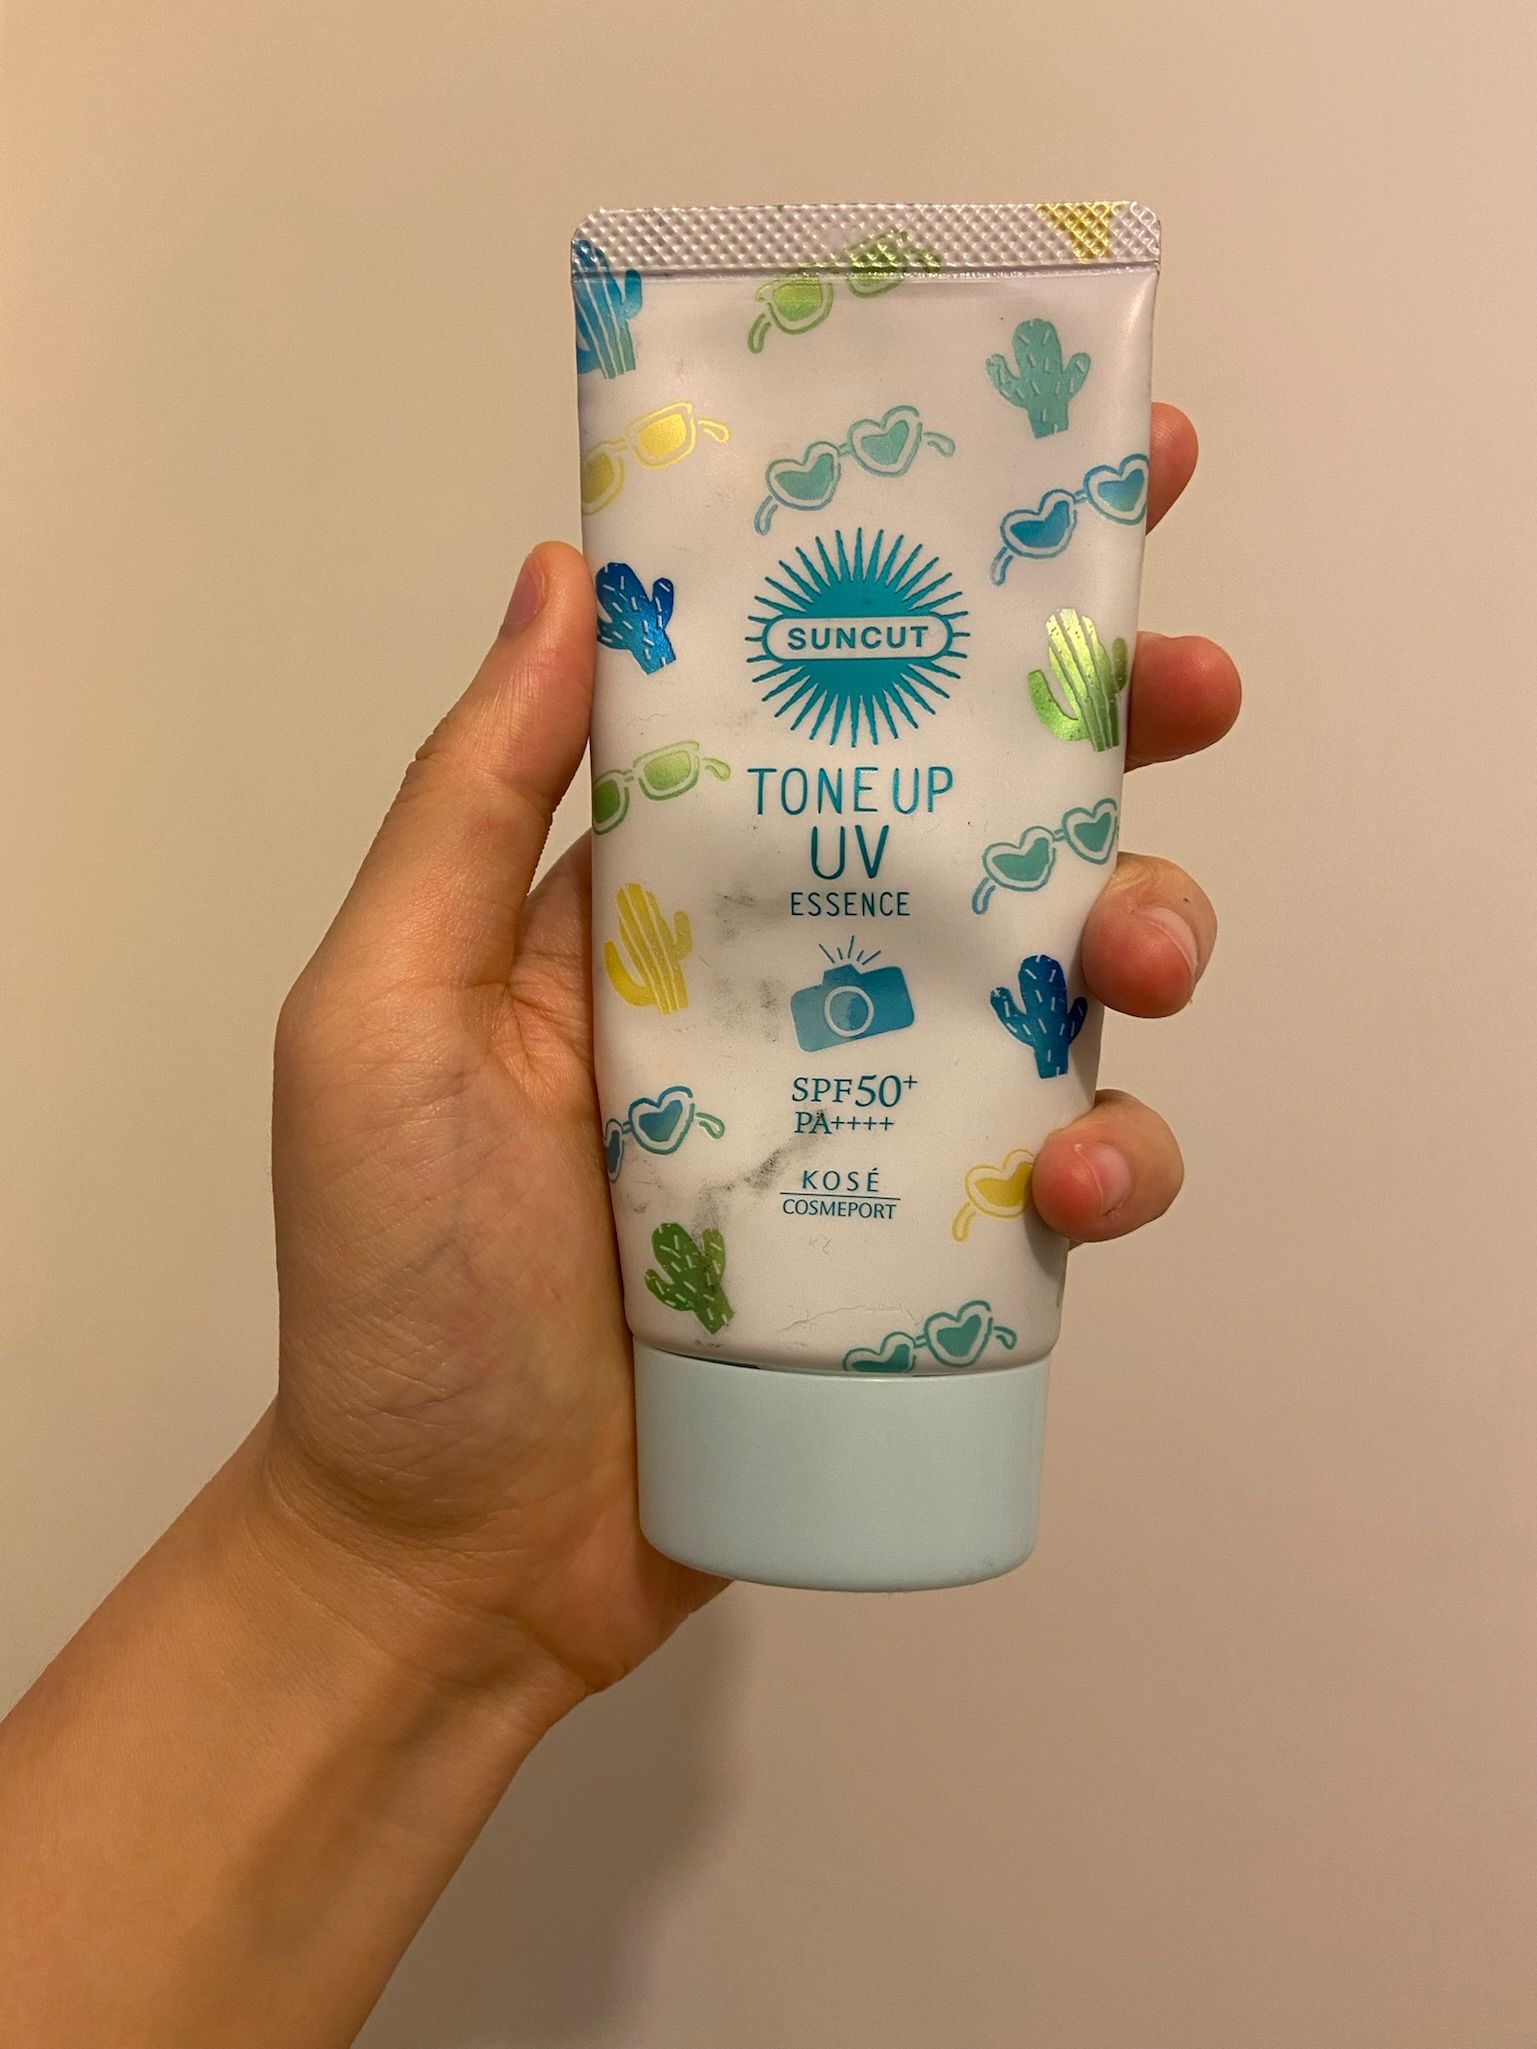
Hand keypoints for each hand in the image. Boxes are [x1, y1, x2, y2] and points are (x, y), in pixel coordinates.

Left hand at [260, 401, 1238, 1720]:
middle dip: (1104, 728)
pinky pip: (1069, 1171)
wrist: (454, 1548)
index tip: (1060, 486)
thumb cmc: (395, 1281)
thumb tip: (559, 570)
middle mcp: (784, 975)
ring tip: (1139, 952)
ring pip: (1058, 975)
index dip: (926, 592)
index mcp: (660, 893)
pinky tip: (1080, 1182)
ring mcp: (876, 1110)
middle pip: (978, 813)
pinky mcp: (936, 1246)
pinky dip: (1116, 1160)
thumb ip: (472, 804)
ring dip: (1141, 927)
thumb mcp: (385, 1013)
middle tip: (1189, 685)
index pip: (810, 700)